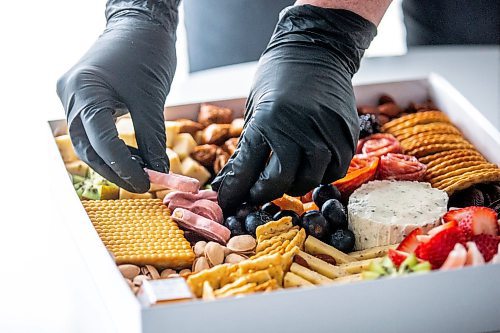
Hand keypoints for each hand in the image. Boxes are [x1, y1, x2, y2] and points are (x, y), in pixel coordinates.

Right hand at [57, 1, 178, 191]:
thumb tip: (158, 170)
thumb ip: (152, 137)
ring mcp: (74, 95)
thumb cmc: (146, 53)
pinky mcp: (83, 96)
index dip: (124, 167)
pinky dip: (112, 144)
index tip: (145, 183)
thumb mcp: (151, 99)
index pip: (101, 141)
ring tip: (141, 170)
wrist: (140, 24)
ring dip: (114, 159)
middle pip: (88, 147)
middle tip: (142, 184)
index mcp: (84, 91)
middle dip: (115, 169)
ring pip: (89, 141)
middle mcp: (71, 95)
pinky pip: (93, 129)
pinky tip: (132, 154)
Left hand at [212, 5, 376, 210]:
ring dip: (294, 185)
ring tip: (285, 177)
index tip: (229, 201)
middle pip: (281, 181)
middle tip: (258, 191)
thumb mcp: (254, 107)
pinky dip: (321, 174)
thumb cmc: (278, 76)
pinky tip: (310, 166)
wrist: (317, 50)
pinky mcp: (346, 133)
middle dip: (264, 193)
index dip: (235, 191)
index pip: (247, 169)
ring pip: (310, 180)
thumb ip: (248, 146)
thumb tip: (231, 181)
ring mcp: (325, 132)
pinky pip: (336, 169)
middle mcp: (298, 128)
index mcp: (267, 120)